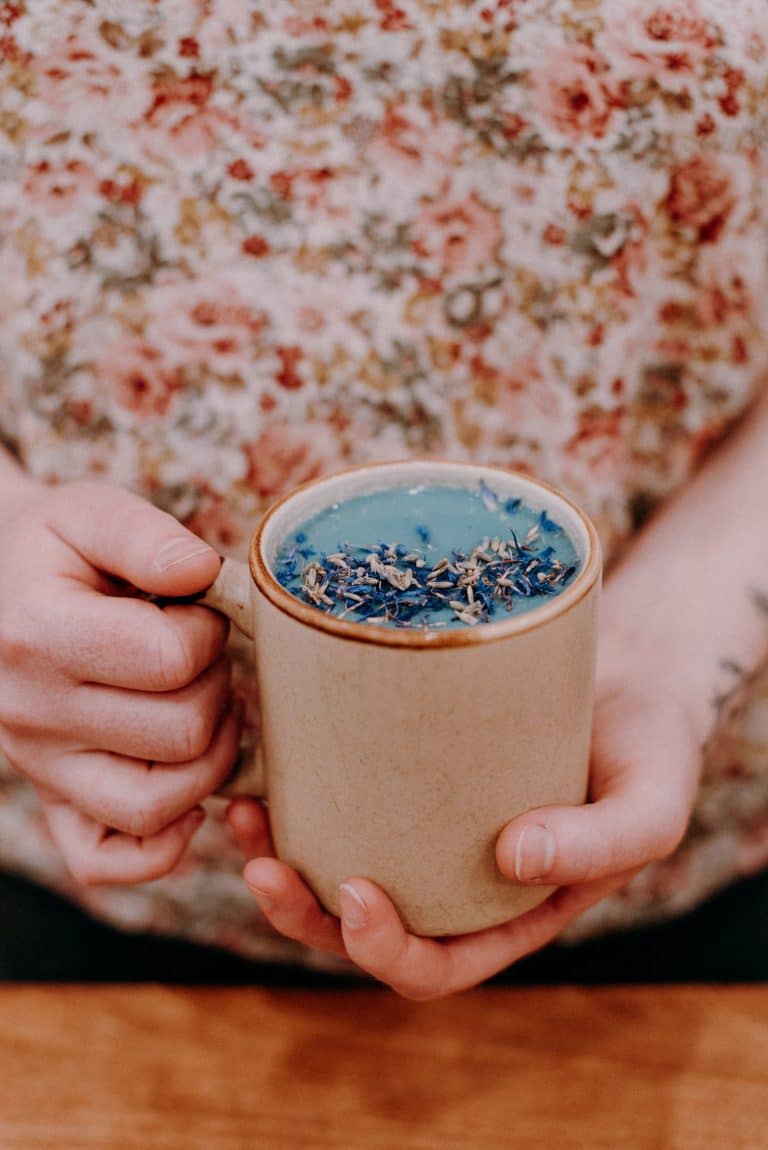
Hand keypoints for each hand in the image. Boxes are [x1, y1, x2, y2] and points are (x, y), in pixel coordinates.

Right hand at [0, 481, 240, 883]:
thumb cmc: (53, 550)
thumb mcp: (89, 513)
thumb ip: (148, 537)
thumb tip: (203, 574)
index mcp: (39, 634)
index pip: (171, 659)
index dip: (209, 631)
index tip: (196, 612)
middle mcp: (33, 713)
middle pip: (180, 734)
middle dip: (217, 689)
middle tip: (202, 658)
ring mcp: (40, 766)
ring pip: (159, 805)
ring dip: (211, 759)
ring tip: (205, 709)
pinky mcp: (51, 799)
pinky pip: (105, 859)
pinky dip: (162, 843)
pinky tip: (187, 793)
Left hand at [228, 664, 701, 998]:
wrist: (628, 674)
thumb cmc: (647, 746)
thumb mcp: (648, 803)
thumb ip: (601, 843)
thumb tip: (514, 859)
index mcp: (505, 915)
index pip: (434, 966)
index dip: (385, 951)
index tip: (355, 895)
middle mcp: (451, 880)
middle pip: (361, 927)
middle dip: (305, 915)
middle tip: (264, 866)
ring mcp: (419, 826)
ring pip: (333, 864)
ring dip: (279, 857)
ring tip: (244, 815)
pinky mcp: (397, 769)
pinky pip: (336, 797)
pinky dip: (294, 792)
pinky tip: (266, 761)